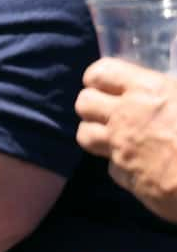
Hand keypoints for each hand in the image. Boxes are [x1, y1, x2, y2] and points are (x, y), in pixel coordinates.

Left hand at [77, 57, 176, 222]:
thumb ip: (169, 92)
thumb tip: (165, 92)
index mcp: (147, 90)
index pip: (100, 74)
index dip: (99, 79)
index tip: (108, 84)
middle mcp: (126, 117)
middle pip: (83, 103)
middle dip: (92, 105)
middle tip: (110, 111)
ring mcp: (122, 149)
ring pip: (85, 135)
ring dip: (97, 134)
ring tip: (117, 137)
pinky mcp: (126, 177)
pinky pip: (112, 167)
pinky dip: (122, 166)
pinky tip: (141, 165)